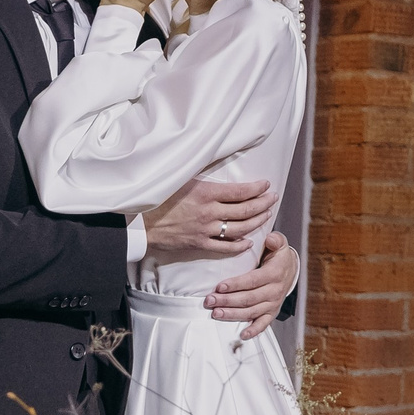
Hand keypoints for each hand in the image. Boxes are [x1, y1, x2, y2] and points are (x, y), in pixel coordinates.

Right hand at [144, 175, 277, 261]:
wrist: (140, 223)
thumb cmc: (159, 197)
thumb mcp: (181, 180)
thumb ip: (202, 178)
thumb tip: (216, 167)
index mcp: (206, 193)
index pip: (240, 191)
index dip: (257, 189)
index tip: (266, 185)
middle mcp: (210, 212)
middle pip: (245, 210)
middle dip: (263, 204)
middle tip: (273, 199)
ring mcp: (206, 230)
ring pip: (240, 228)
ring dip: (257, 222)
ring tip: (267, 216)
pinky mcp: (199, 244)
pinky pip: (225, 247)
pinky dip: (240, 245)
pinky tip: (249, 241)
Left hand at [209, 232, 298, 340]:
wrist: (291, 270)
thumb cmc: (278, 256)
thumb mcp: (279, 244)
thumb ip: (275, 240)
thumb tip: (270, 238)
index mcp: (274, 274)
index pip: (252, 280)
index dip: (236, 284)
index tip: (219, 286)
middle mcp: (274, 290)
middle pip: (248, 298)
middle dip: (227, 300)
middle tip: (209, 300)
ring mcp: (273, 303)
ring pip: (251, 312)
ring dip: (233, 314)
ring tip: (215, 313)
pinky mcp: (272, 312)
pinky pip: (264, 324)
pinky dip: (254, 331)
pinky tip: (242, 335)